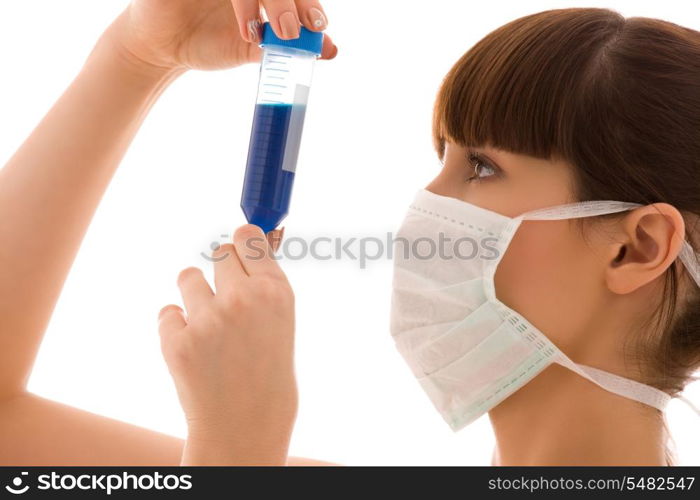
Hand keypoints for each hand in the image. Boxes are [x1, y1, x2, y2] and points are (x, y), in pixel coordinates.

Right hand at [105, 0, 336, 72]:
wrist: (163, 50)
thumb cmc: (207, 43)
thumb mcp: (252, 48)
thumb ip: (287, 46)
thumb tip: (332, 49)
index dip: (309, 3)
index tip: (319, 25)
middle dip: (295, 1)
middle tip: (297, 29)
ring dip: (270, 1)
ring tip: (268, 33)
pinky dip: (241, 3)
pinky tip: (244, 25)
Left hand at [158, 224, 295, 464]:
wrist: (245, 425)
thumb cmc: (268, 372)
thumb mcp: (282, 321)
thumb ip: (264, 282)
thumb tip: (248, 237)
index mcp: (276, 293)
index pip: (249, 236)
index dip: (243, 242)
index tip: (240, 247)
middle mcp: (242, 300)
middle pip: (220, 252)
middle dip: (221, 271)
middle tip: (227, 300)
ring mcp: (208, 320)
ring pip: (188, 276)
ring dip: (195, 296)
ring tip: (210, 329)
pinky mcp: (176, 341)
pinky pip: (168, 312)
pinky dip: (177, 328)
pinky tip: (196, 351)